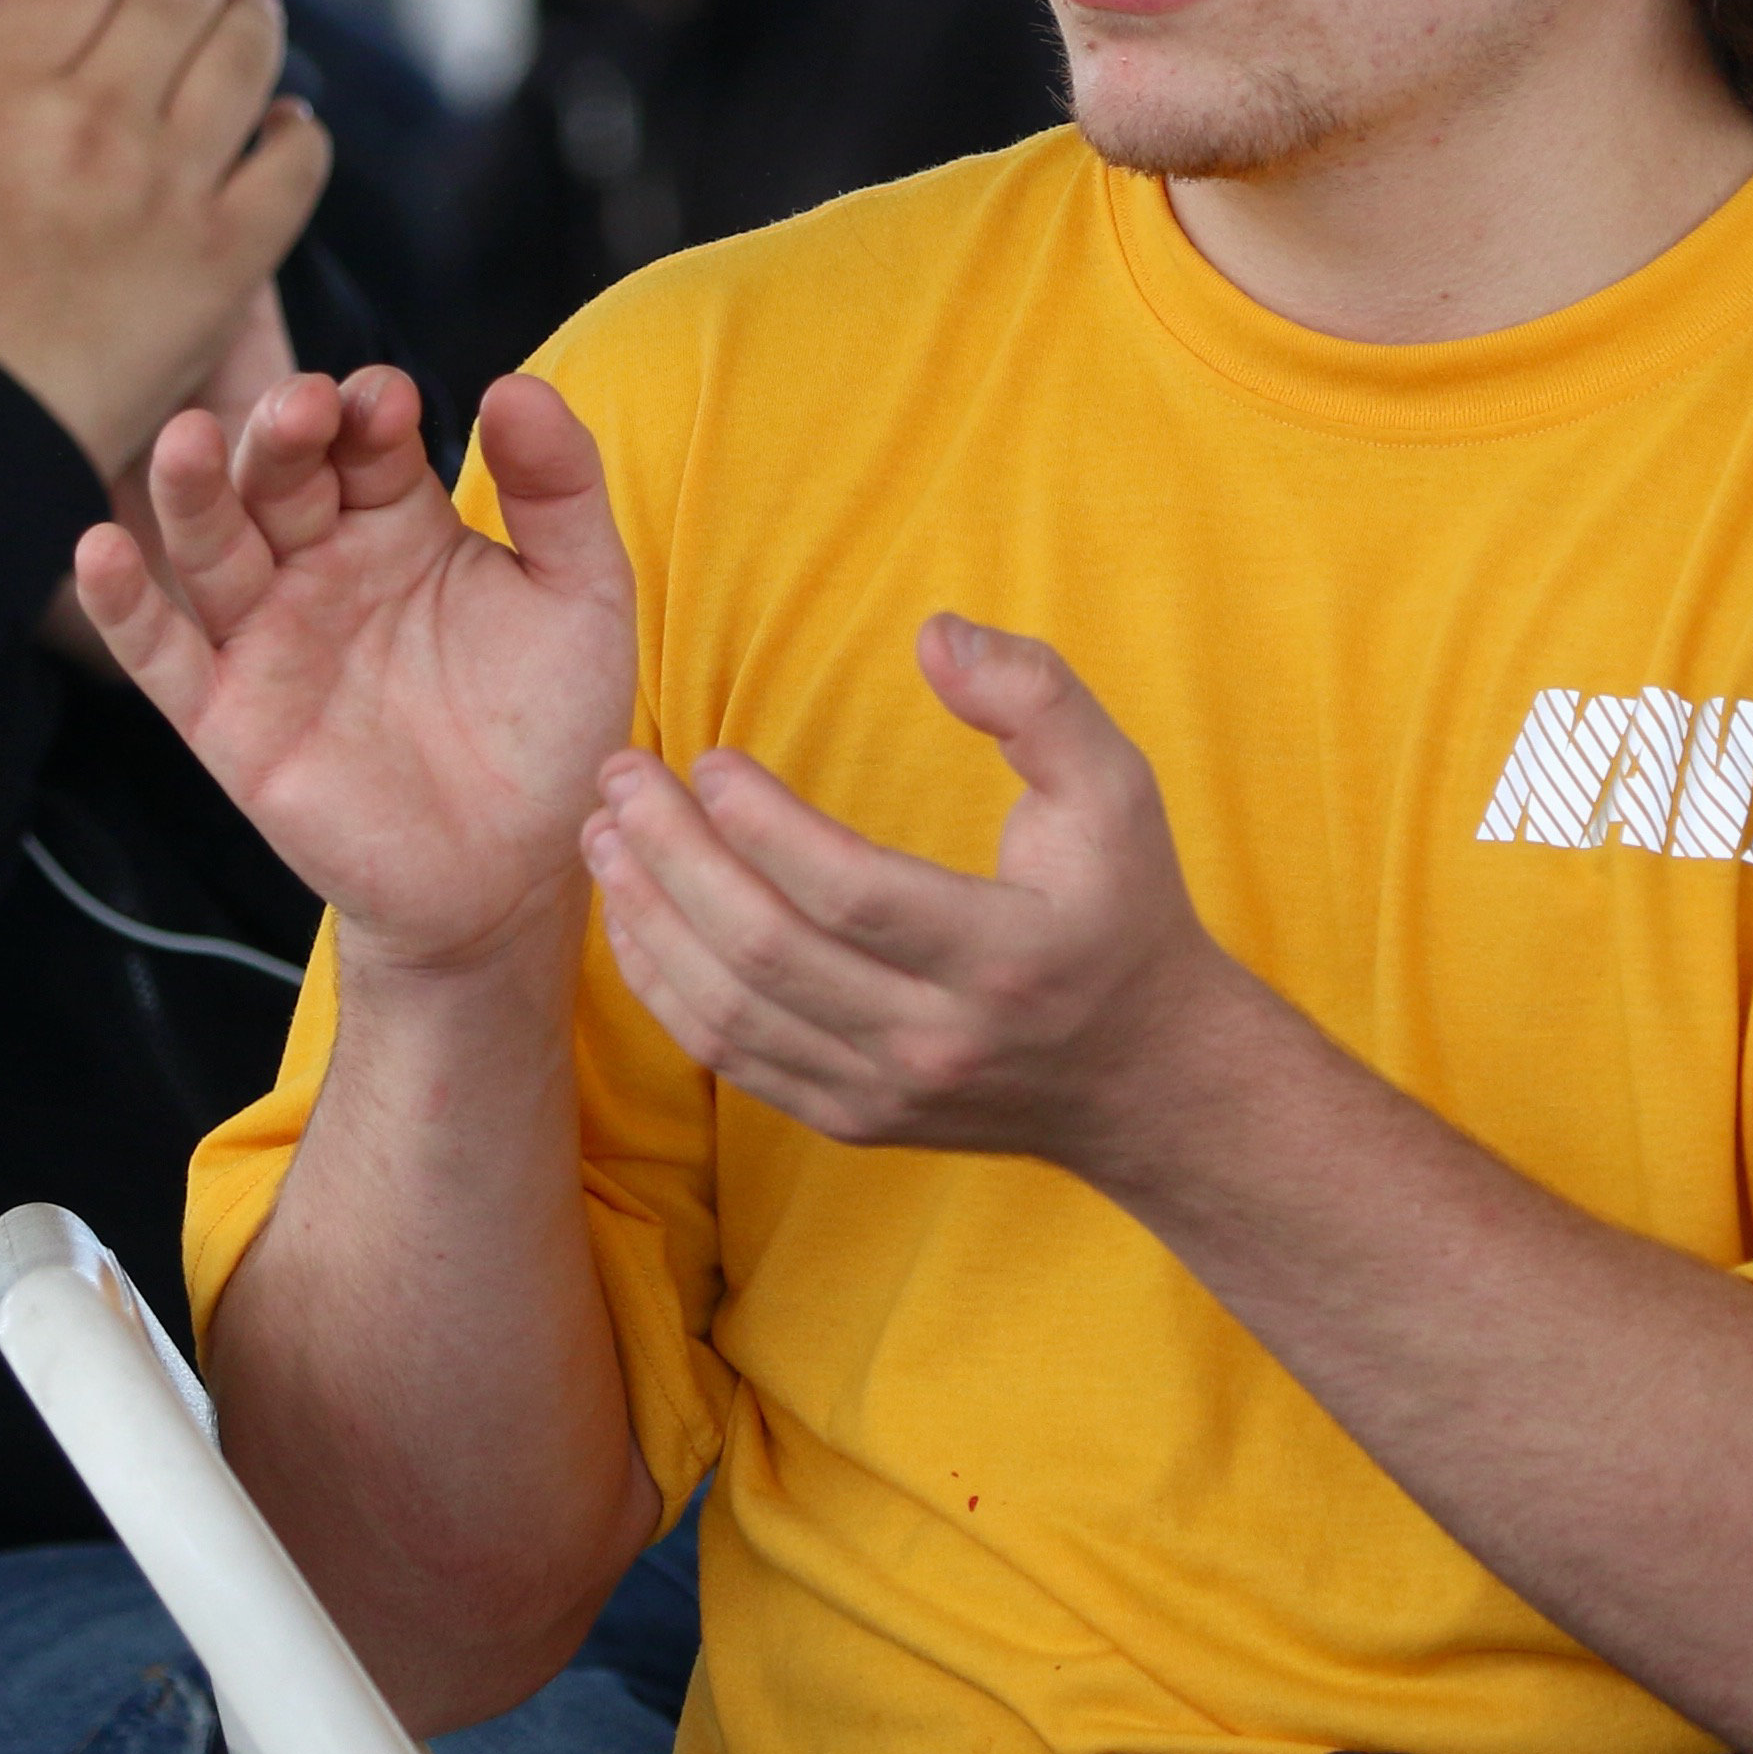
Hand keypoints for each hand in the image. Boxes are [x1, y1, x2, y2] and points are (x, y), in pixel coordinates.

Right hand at [81, 366, 637, 978]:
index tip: (391, 402)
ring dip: (192, 491)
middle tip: (303, 407)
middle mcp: (322, 566)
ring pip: (213, 547)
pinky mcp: (230, 720)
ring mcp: (269, 640)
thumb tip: (515, 385)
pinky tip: (99, 549)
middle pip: (280, 478)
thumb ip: (560, 491)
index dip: (369, 413)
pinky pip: (164, 654)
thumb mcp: (582, 596)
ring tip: (187, 440)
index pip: (365, 441)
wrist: (514, 874)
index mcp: (400, 522)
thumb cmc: (548, 727)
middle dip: (283, 434)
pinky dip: (125, 605)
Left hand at [575, 615, 1282, 1186]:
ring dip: (651, 920)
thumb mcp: (1118, 787)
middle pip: (767, 953)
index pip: (853, 895)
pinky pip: (731, 1058)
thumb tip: (934, 635)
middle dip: (674, 857)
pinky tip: (634, 915)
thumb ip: (1037, 696)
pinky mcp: (851, 1118)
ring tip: (606, 836)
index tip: (708, 760)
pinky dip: (665, 987)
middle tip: (620, 778)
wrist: (1146, 1079)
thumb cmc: (1123, 910)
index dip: (763, 826)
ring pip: (731, 1014)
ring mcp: (887, 1091)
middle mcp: (939, 1038)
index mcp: (1005, 955)